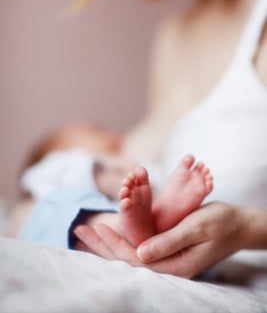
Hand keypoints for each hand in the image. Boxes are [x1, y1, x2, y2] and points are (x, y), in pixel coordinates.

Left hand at [74, 202, 248, 277]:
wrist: (238, 224)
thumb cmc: (220, 223)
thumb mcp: (196, 228)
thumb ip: (168, 242)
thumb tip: (139, 254)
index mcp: (175, 265)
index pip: (136, 258)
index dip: (115, 243)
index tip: (97, 226)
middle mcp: (168, 266)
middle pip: (128, 259)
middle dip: (103, 244)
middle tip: (79, 229)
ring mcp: (168, 259)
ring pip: (131, 253)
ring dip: (108, 242)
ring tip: (87, 230)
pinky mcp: (168, 249)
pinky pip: (140, 247)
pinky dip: (123, 238)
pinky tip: (111, 232)